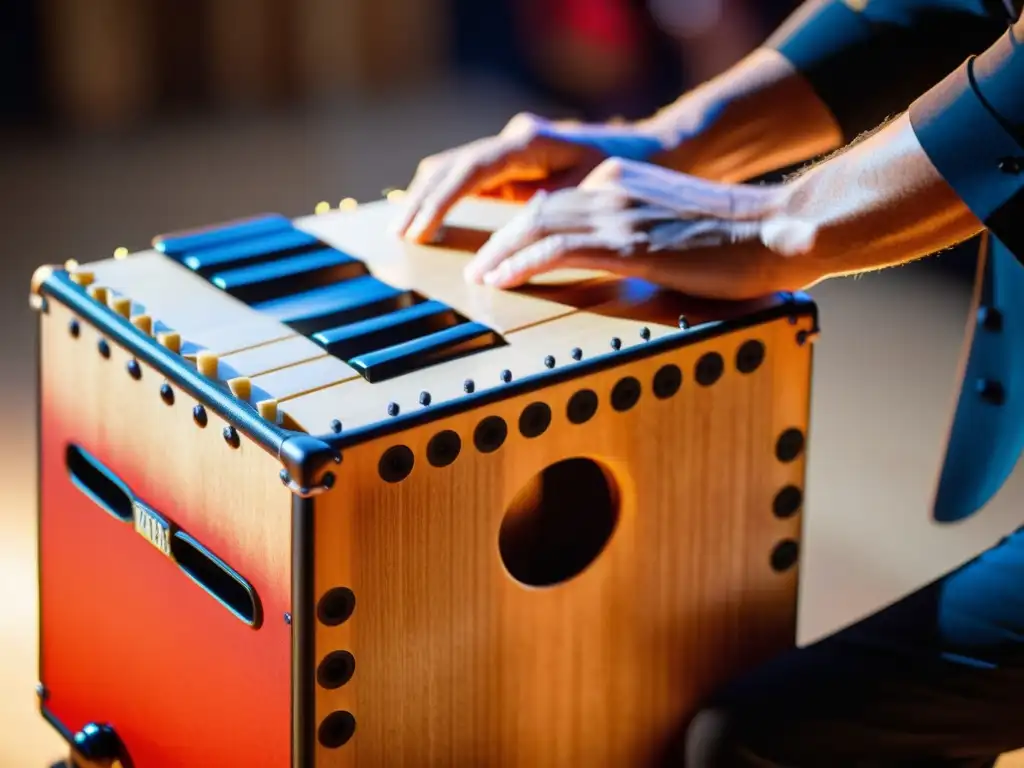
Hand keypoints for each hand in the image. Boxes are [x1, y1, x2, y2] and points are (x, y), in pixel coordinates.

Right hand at [393, 112, 667, 244]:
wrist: (646, 152)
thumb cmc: (624, 174)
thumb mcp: (589, 193)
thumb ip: (549, 207)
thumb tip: (514, 227)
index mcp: (529, 142)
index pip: (470, 170)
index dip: (440, 202)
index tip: (420, 230)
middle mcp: (512, 138)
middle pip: (450, 165)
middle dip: (421, 200)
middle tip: (399, 236)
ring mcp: (508, 148)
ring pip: (451, 166)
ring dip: (426, 197)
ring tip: (404, 230)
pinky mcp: (509, 163)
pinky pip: (464, 175)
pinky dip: (442, 195)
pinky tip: (426, 218)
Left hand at [462, 157, 820, 300]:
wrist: (777, 230)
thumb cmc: (739, 239)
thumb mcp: (675, 223)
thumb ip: (640, 230)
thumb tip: (624, 257)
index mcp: (623, 179)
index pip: (558, 200)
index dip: (524, 226)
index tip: (506, 248)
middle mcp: (613, 187)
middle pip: (538, 208)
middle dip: (501, 238)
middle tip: (479, 265)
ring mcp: (619, 212)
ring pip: (536, 224)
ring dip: (501, 252)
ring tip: (481, 276)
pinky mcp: (627, 242)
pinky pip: (556, 249)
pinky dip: (522, 264)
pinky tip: (504, 279)